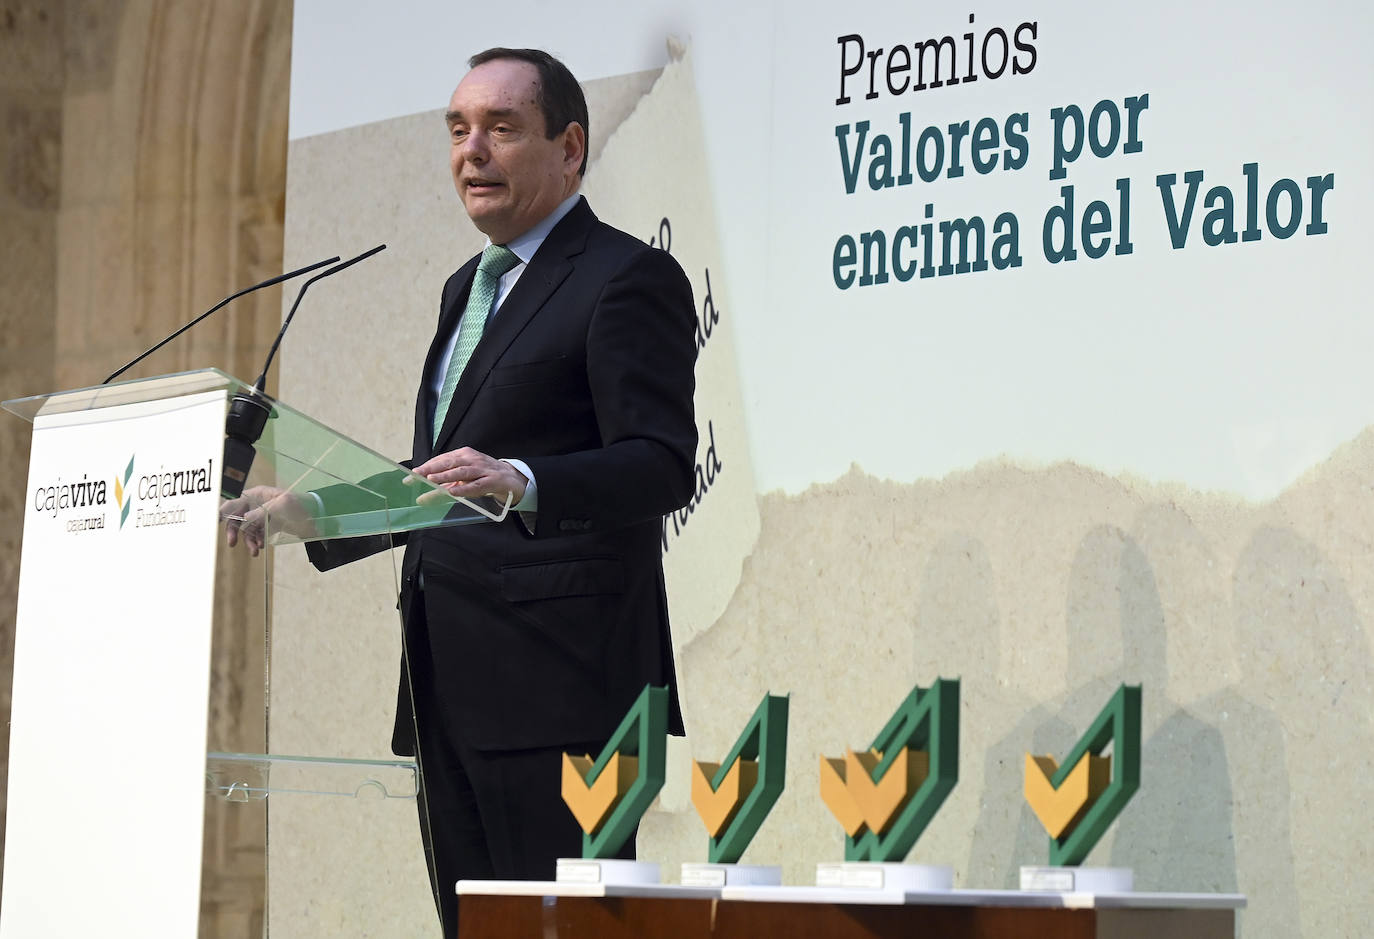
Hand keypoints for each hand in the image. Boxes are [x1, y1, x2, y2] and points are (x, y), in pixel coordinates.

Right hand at [220, 486, 315, 556]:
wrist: (317, 517)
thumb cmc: (301, 505)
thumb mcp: (282, 506)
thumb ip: (262, 512)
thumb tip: (244, 519)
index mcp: (257, 495)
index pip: (235, 502)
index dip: (223, 510)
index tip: (213, 520)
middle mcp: (256, 505)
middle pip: (236, 518)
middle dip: (233, 531)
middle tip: (232, 543)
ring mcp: (261, 516)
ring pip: (246, 529)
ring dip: (248, 540)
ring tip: (255, 551)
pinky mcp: (268, 526)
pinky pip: (256, 535)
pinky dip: (256, 541)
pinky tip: (261, 546)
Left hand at [410, 447, 526, 505]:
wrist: (512, 478)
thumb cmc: (484, 476)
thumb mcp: (464, 479)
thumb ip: (444, 487)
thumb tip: (422, 499)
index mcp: (463, 455)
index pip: (441, 459)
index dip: (426, 466)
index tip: (411, 475)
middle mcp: (472, 459)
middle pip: (449, 462)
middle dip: (431, 469)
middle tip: (416, 476)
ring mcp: (483, 469)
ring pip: (462, 471)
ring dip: (446, 475)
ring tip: (431, 480)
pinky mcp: (492, 480)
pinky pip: (477, 485)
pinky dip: (464, 488)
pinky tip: (454, 492)